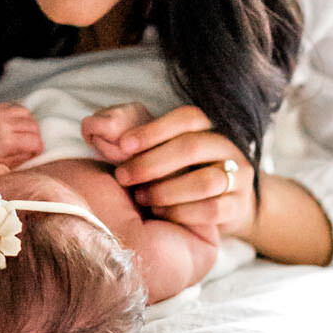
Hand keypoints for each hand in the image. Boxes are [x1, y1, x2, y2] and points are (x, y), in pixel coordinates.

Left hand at [0, 101, 44, 168]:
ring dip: (27, 124)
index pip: (36, 141)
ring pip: (27, 114)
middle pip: (34, 126)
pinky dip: (19, 116)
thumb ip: (25, 159)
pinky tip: (13, 126)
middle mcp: (1, 123)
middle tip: (27, 145)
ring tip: (20, 135)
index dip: (37, 149)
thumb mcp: (7, 168)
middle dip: (34, 136)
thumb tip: (40, 151)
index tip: (33, 153)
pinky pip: (17, 107)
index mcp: (5, 141)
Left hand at [83, 103, 253, 241]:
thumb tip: (94, 125)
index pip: (188, 118)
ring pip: (206, 180)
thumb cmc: (179, 172)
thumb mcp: (156, 149)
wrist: (221, 205)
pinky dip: (181, 212)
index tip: (122, 146)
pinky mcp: (239, 207)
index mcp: (209, 127)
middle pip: (193, 146)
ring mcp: (237, 178)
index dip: (153, 130)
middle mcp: (227, 148)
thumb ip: (128, 132)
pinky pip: (212, 210)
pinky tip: (161, 214)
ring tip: (142, 198)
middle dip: (152, 162)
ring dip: (167, 190)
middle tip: (123, 177)